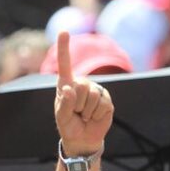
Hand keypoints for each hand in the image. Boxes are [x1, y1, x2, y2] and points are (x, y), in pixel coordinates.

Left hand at [53, 32, 112, 154]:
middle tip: (77, 113)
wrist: (83, 139)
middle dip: (77, 104)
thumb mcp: (62, 117)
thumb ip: (65, 104)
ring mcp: (96, 90)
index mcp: (66, 84)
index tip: (64, 31)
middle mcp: (82, 83)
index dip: (64, 47)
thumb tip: (70, 89)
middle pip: (81, 85)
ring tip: (85, 115)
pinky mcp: (107, 100)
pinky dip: (96, 115)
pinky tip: (94, 117)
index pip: (65, 63)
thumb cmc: (69, 125)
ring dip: (87, 111)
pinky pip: (102, 104)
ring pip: (93, 96)